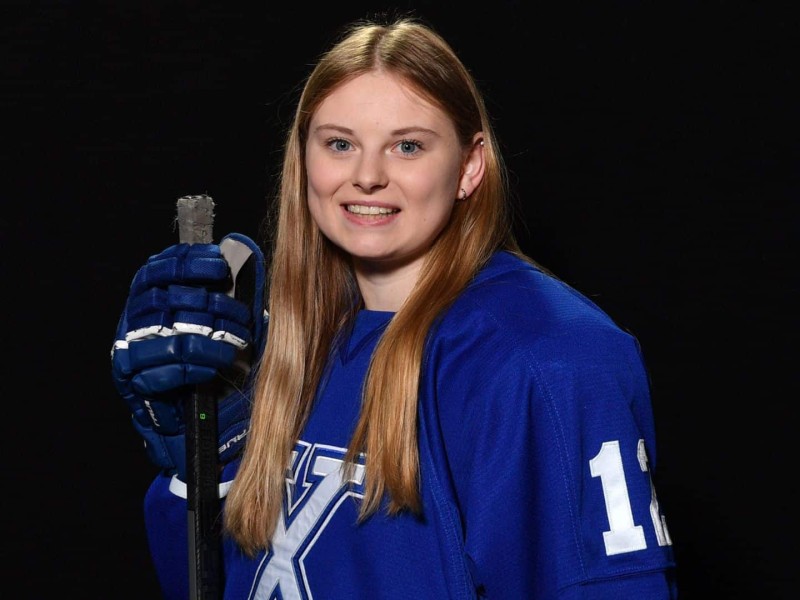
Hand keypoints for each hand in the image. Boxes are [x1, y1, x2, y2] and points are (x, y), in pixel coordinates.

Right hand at [111, 233, 265, 478]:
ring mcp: (130, 352)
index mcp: (145, 298)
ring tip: (238, 344)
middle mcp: (131, 321)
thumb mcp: (217, 315)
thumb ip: (224, 285)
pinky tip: (218, 366)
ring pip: (172, 335)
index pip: (158, 269)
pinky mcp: (136, 383)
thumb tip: (241, 247)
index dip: (188, 262)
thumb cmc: (204, 356)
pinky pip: (169, 370)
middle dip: (212, 304)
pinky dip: (200, 366)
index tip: (220, 264)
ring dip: (213, 339)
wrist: (188, 412)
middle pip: (167, 299)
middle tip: (241, 316)